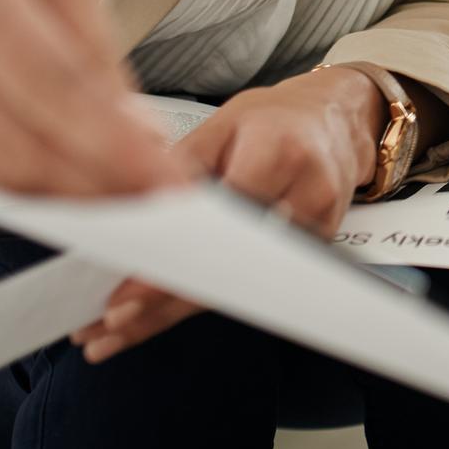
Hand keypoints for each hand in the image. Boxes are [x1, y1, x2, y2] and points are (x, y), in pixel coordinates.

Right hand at [0, 0, 180, 196]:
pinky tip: (70, 166)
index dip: (110, 139)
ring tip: (129, 185)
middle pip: (16, 141)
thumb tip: (135, 126)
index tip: (162, 174)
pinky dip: (29, 175)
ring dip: (69, 188)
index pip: (47, 80)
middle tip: (158, 193)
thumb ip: (95, 39)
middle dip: (97, 179)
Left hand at [72, 64, 383, 361]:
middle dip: (162, 305)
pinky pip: (251, 285)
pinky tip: (163, 314)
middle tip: (108, 325)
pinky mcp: (314, 251)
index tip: (124, 294)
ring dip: (174, 312)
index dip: (170, 264)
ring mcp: (318, 229)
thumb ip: (178, 168)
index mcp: (278, 154)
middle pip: (228, 269)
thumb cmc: (277, 118)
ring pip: (236, 287)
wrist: (340, 119)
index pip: (218, 225)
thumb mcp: (222, 124)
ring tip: (120, 330)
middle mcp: (306, 195)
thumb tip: (128, 212)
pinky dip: (205, 298)